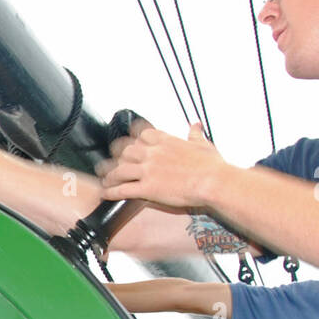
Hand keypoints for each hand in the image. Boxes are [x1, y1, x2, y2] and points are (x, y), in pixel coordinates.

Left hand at [97, 122, 224, 209]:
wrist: (213, 182)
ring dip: (110, 175)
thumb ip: (195, 134)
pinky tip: (105, 194)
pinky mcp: (147, 188)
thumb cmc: (212, 166)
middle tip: (112, 163)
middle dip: (117, 157)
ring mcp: (148, 170)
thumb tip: (195, 124)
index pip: (141, 134)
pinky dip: (111, 191)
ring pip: (120, 169)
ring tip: (105, 179)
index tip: (128, 144)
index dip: (133, 140)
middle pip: (126, 151)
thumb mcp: (203, 144)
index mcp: (165, 141)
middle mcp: (153, 153)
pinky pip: (123, 189)